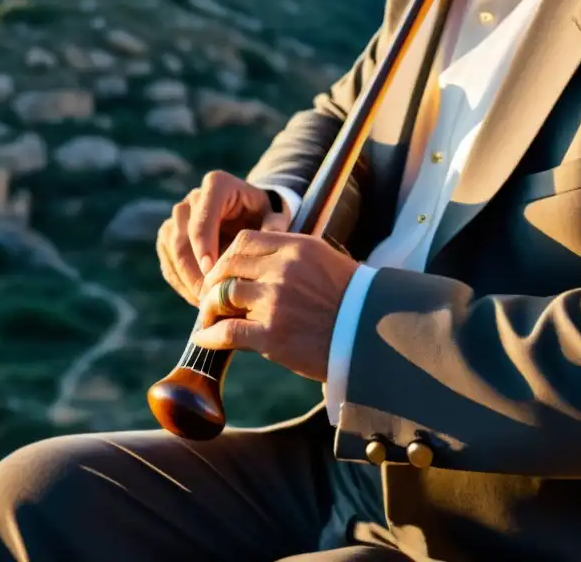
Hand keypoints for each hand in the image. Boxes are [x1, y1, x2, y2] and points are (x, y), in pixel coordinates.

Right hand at [156, 171, 288, 306]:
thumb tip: (270, 237)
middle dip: (194, 271)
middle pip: (181, 237)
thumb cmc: (263, 219)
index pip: (202, 218)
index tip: (212, 273)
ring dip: (186, 279)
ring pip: (171, 251)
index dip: (203, 246)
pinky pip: (168, 262)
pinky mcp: (169, 236)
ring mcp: (177, 217)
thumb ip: (273, 228)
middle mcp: (192, 198)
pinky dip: (180, 283)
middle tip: (210, 297)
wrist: (249, 219)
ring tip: (206, 302)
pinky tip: (198, 298)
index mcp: (217, 186)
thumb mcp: (273, 219)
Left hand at [191, 229, 359, 382]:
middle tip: (209, 296)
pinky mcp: (272, 335)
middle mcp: (283, 269)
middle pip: (228, 267)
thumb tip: (255, 263)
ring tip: (207, 318)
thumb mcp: (324, 262)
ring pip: (222, 296)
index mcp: (296, 247)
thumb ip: (290, 256)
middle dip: (213, 282)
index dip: (227, 256)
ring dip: (209, 309)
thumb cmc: (353, 302)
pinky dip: (209, 335)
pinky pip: (226, 331)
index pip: (245, 241)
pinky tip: (204, 339)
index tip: (223, 271)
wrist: (376, 336)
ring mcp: (275, 301)